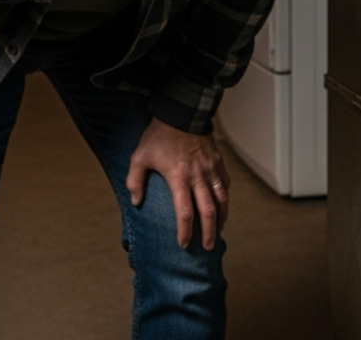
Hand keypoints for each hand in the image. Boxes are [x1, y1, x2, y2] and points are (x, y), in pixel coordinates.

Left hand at [126, 118, 229, 249]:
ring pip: (221, 199)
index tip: (183, 244)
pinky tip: (222, 206)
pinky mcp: (218, 162)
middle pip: (208, 211)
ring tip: (219, 230)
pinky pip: (225, 184)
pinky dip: (225, 198)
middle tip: (208, 247)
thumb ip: (135, 181)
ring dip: (221, 218)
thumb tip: (136, 202)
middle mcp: (198, 177)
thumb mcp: (139, 156)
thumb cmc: (159, 135)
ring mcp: (211, 169)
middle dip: (209, 232)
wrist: (181, 112)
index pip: (185, 212)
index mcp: (179, 178)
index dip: (185, 231)